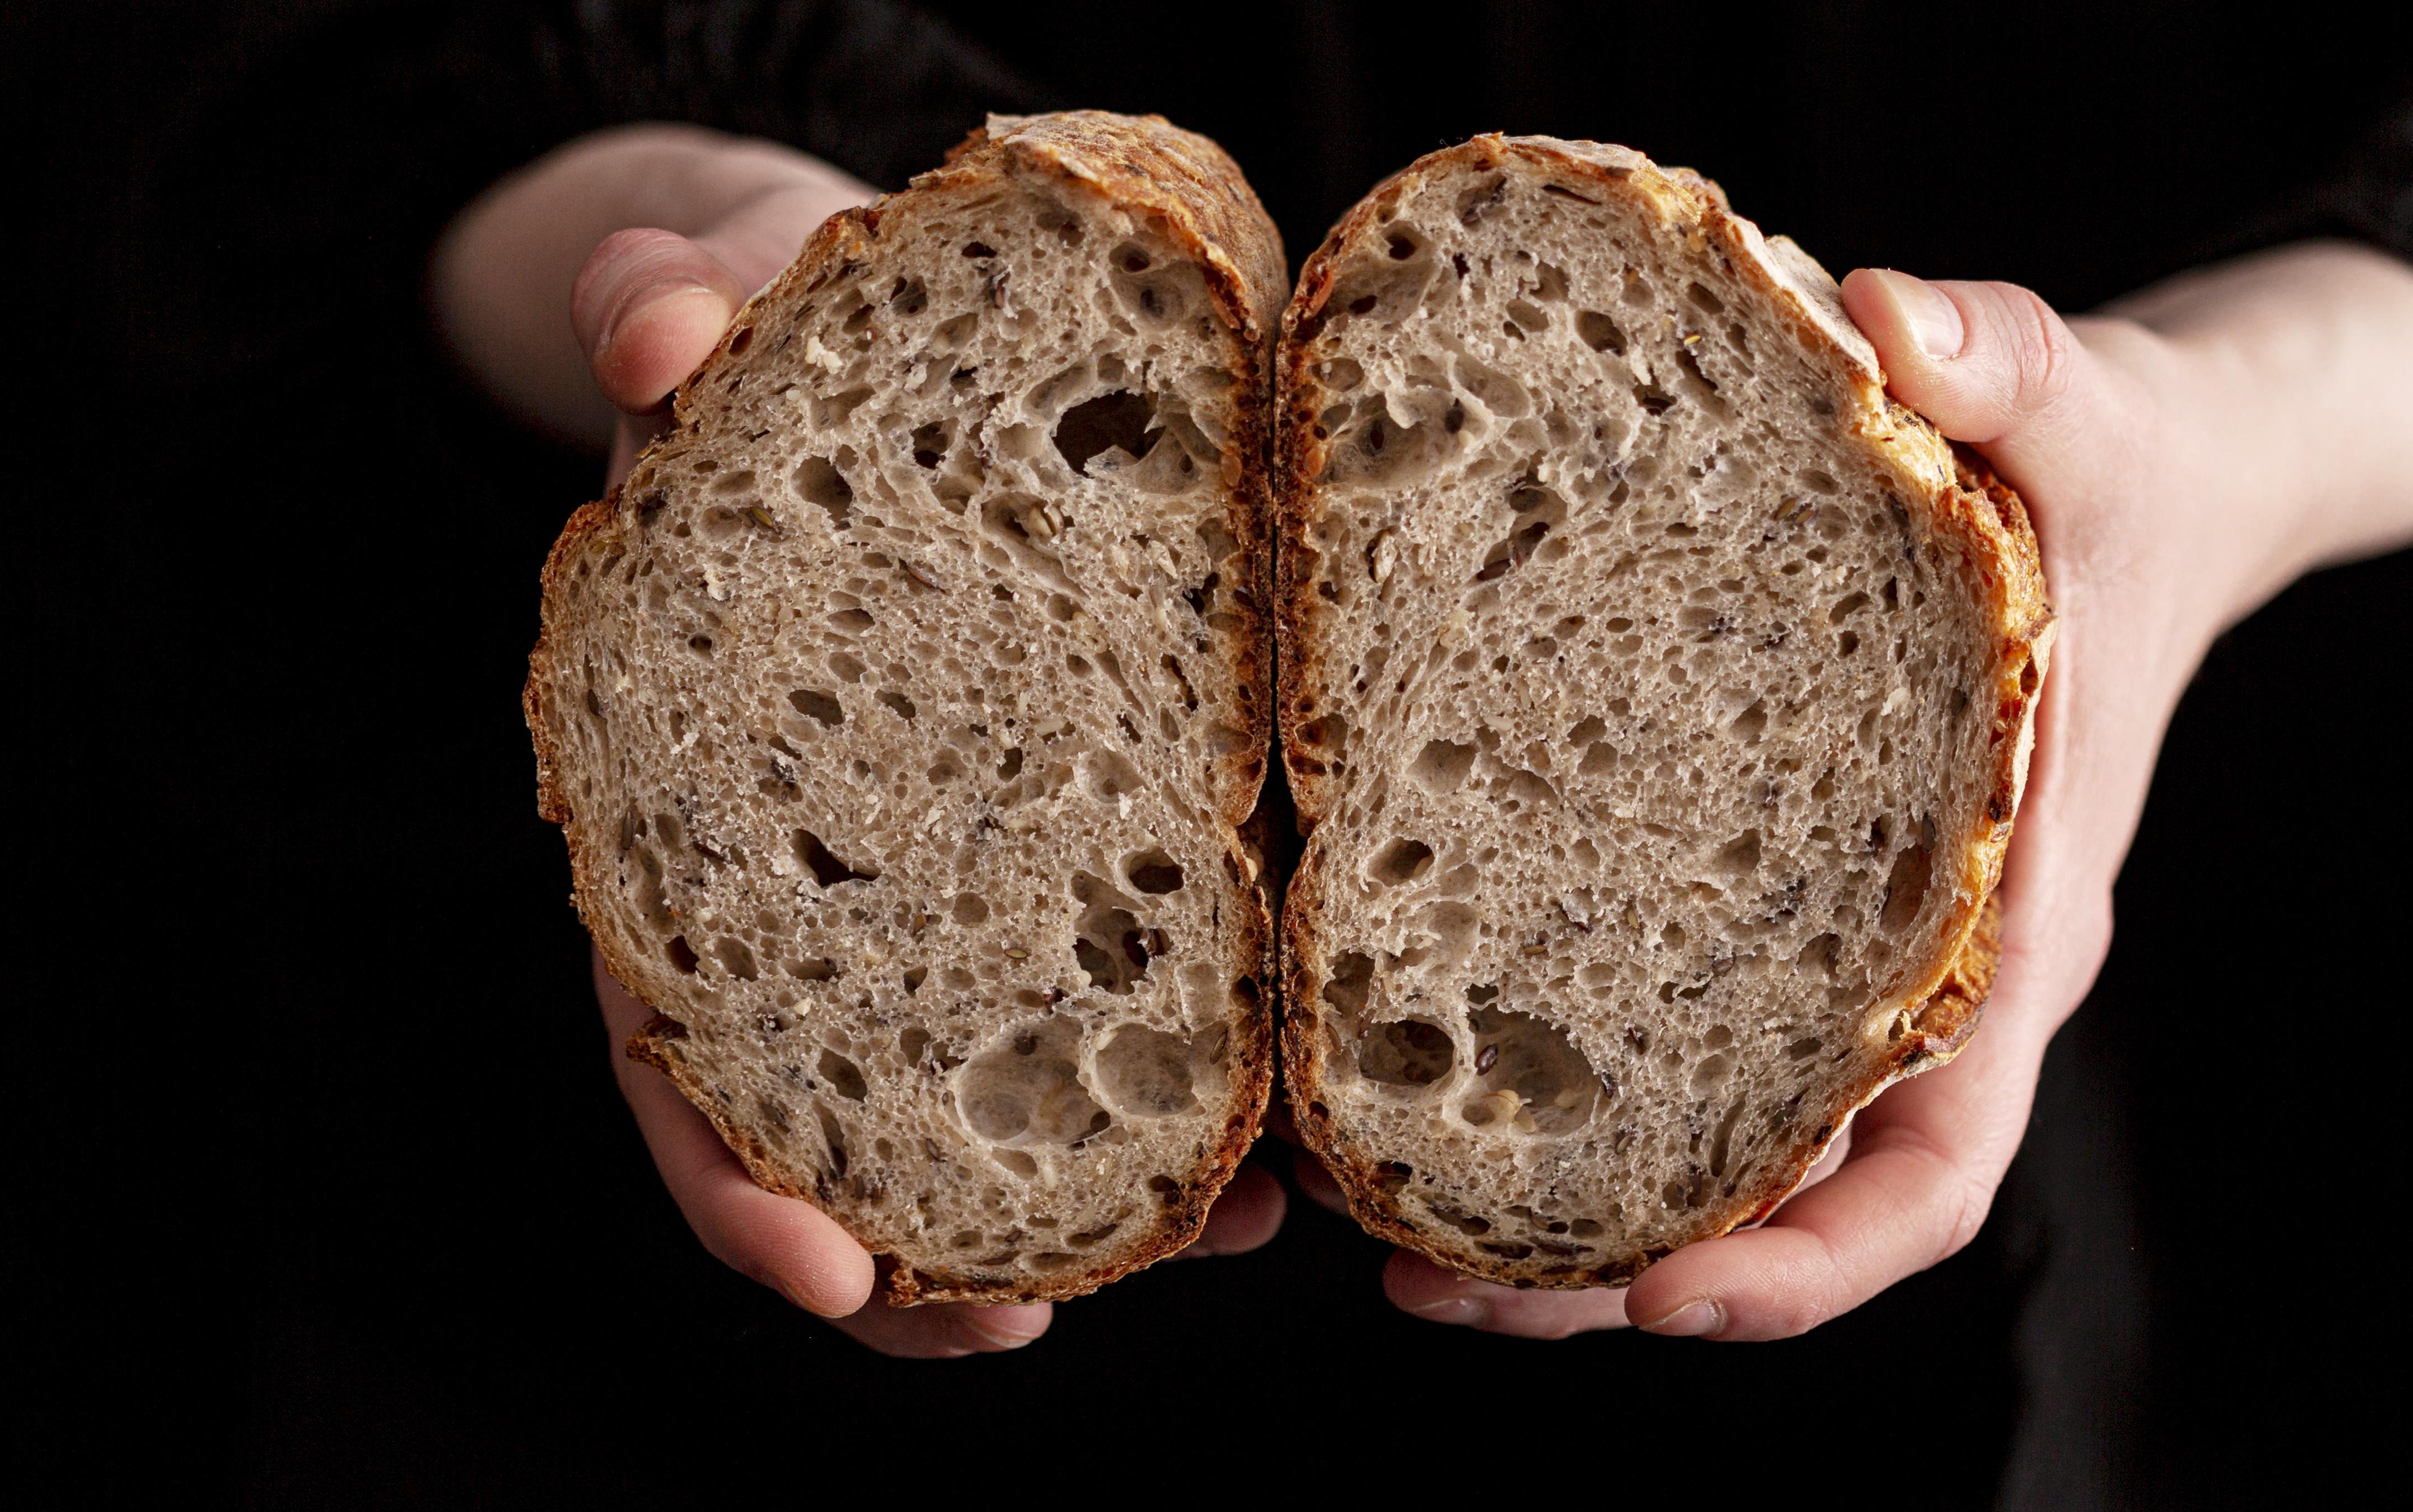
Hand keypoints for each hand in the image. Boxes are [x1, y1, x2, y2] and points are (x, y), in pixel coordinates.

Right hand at [448, 127, 1295, 1355]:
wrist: (858, 330)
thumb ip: (665, 301)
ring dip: (1091, 1192)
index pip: (669, 1033)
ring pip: (983, 1093)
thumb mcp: (717, 294)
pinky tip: (1288, 1111)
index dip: (728, 1167)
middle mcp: (801, 881)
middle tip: (1032, 1323)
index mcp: (676, 805)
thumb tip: (653, 326)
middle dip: (921, 1260)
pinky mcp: (1066, 831)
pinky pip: (1114, 988)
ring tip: (1228, 1226)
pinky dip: (1187, 1070)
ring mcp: (933, 874)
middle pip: (831, 1127)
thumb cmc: (775, 337)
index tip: (819, 1263)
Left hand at [1388, 245, 2412, 1338]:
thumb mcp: (2070, 404)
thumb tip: (1895, 320)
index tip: (1666, 1304)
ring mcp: (1821, 953)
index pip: (1929, 1174)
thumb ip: (2002, 363)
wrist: (2118, 475)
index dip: (1804, 1265)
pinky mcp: (1742, 894)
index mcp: (2009, 932)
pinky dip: (1526, 1071)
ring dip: (1536, 1211)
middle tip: (1427, 1287)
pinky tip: (1380, 1063)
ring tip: (1362, 1223)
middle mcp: (1908, 978)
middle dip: (1605, 1274)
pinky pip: (1638, 1031)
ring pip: (1684, 1145)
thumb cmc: (2102, 472)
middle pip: (1763, 1200)